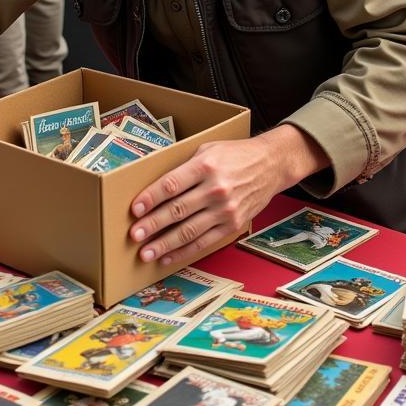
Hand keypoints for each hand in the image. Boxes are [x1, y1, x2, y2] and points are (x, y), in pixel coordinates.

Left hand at [128, 125, 328, 266]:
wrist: (271, 165)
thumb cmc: (235, 155)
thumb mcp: (207, 149)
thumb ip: (184, 167)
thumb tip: (155, 187)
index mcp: (205, 166)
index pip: (171, 184)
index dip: (150, 198)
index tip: (135, 209)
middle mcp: (215, 189)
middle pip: (177, 210)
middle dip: (152, 225)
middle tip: (134, 235)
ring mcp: (225, 209)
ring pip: (188, 231)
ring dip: (164, 244)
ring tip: (145, 252)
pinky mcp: (233, 225)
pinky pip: (204, 242)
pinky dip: (184, 251)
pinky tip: (168, 256)